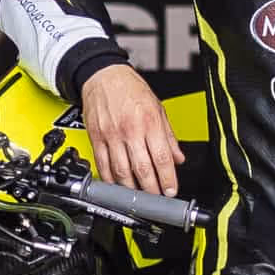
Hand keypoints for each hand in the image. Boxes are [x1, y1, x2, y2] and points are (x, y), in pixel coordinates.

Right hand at [76, 62, 180, 197]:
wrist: (103, 76)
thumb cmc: (130, 89)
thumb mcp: (158, 108)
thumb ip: (168, 136)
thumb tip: (177, 158)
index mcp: (149, 122)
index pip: (162, 157)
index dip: (167, 178)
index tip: (171, 190)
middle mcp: (130, 130)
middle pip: (142, 168)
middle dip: (151, 189)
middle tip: (157, 199)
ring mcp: (111, 135)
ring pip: (121, 171)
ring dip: (131, 189)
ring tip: (139, 197)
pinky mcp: (96, 138)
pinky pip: (103, 165)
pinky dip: (110, 180)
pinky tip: (117, 186)